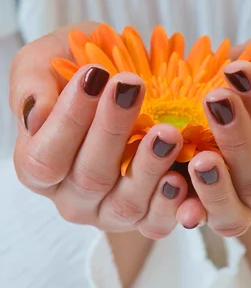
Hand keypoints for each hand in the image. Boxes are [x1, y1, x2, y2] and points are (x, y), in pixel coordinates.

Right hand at [10, 23, 198, 238]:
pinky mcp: (146, 220)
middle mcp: (72, 198)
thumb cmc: (81, 69)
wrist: (126, 81)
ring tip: (168, 132)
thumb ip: (31, 85)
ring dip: (148, 168)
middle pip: (89, 179)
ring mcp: (110, 213)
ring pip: (125, 204)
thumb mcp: (45, 63)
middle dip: (113, 131)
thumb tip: (36, 115)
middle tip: (133, 88)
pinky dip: (171, 205)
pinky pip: (155, 224)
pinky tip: (182, 178)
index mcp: (38, 168)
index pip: (45, 158)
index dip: (68, 120)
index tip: (94, 74)